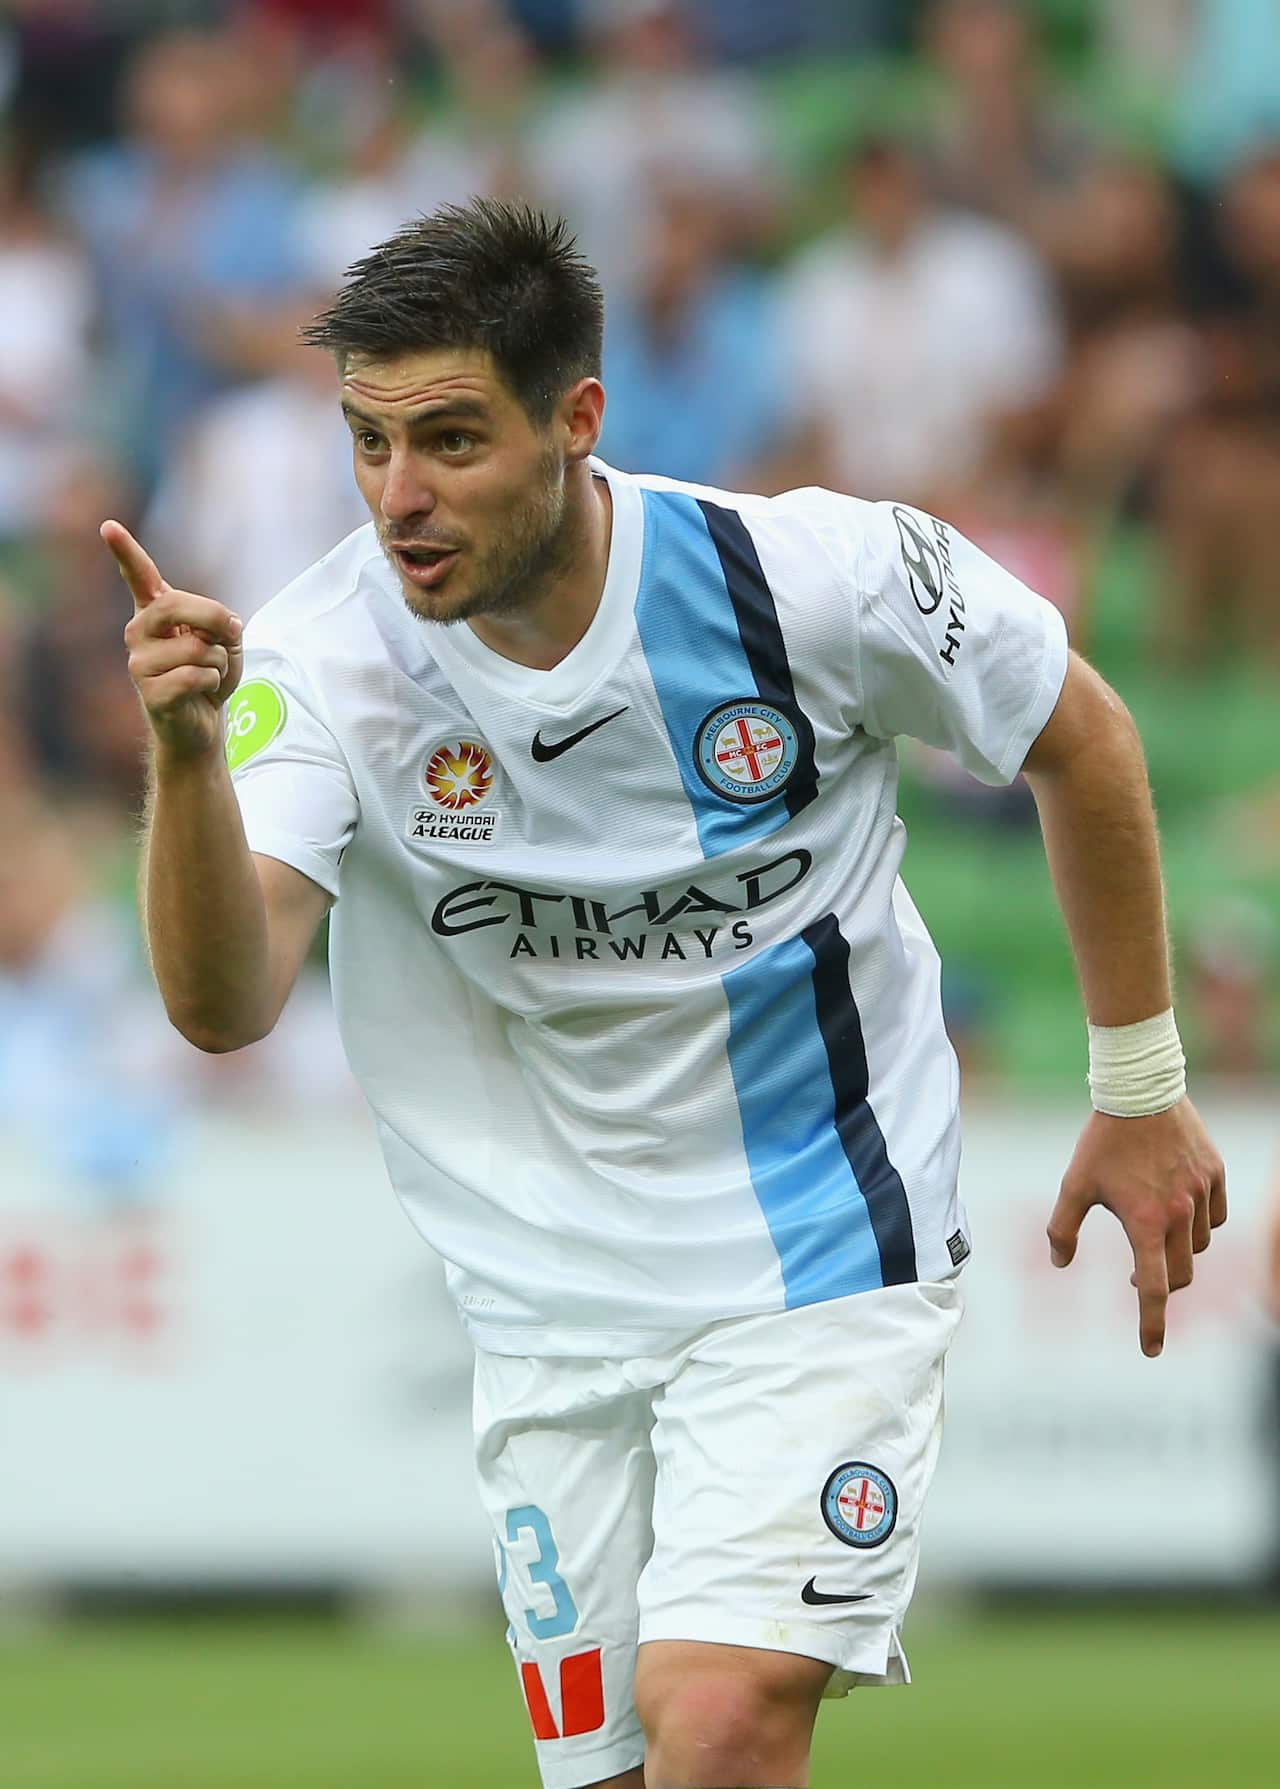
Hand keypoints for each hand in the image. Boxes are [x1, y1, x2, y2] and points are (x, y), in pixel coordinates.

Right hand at [105, 519, 242, 759]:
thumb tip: (223, 625)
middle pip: (175, 605)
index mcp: (155, 612)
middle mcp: (139, 631)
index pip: (138, 576)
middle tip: (231, 635)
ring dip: (219, 662)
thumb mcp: (226, 641)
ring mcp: (139, 663)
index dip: (125, 551)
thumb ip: (223, 624)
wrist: (202, 722)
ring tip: (209, 675)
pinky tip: (201, 693)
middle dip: (215, 620)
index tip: (108, 526)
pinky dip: (213, 684)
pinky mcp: (150, 693)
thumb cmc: (210, 674)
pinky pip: (196, 676)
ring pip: (196, 648)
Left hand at [1046, 1099, 1226, 1357]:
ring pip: (1199, 1245)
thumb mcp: (1073, 1184)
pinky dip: (1200, 1224)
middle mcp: (1178, 1213)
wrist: (1140, 1091)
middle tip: (1136, 1276)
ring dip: (1178, 1251)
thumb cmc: (1102, 1141)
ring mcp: (1202, 1194)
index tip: (1151, 1351)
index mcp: (1144, 1222)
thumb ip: (1062, 1227)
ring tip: (1152, 1231)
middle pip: (1180, 1275)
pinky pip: (1216, 1217)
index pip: (1152, 1288)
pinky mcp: (1216, 1175)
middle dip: (1160, 1285)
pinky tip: (1178, 1212)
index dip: (1151, 1324)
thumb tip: (1059, 1263)